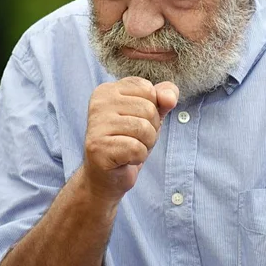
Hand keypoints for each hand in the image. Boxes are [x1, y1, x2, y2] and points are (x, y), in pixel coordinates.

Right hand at [82, 77, 178, 201]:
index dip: (153, 109)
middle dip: (151, 129)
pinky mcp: (97, 148)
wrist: (108, 176)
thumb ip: (165, 96)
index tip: (136, 121)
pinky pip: (136, 148)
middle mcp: (98, 103)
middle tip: (134, 139)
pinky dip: (138, 157)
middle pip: (148, 109)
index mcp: (108, 90)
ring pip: (144, 128)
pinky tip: (125, 159)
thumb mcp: (152, 113)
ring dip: (146, 144)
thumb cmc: (129, 140)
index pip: (148, 89)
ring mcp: (96, 125)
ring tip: (130, 149)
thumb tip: (170, 98)